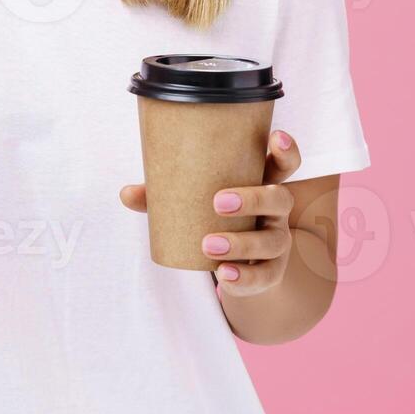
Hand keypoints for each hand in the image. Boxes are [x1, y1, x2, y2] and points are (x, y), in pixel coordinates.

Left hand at [120, 129, 302, 294]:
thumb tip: (127, 193)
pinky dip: (244, 276)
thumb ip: (165, 197)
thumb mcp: (196, 206)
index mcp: (261, 185)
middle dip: (253, 198)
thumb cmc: (214, 222)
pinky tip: (224, 273)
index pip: (285, 164)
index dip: (286, 150)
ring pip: (272, 240)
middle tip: (218, 202)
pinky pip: (264, 275)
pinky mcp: (271, 271)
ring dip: (241, 242)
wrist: (235, 267)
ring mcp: (276, 241)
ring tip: (208, 245)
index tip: (277, 137)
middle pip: (280, 198)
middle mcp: (276, 212)